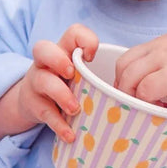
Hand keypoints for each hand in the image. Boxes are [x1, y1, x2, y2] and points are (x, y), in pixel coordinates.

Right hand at [17, 24, 98, 141]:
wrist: (31, 103)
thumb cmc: (65, 85)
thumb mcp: (80, 75)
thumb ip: (99, 75)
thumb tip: (134, 93)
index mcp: (63, 51)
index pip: (72, 33)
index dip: (84, 39)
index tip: (93, 56)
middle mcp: (45, 63)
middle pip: (42, 48)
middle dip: (57, 59)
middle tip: (71, 73)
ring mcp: (36, 82)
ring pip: (42, 80)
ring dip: (61, 94)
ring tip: (75, 108)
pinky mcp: (32, 104)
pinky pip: (44, 112)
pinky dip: (58, 124)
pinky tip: (70, 134)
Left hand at [114, 30, 166, 104]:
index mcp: (164, 42)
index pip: (129, 56)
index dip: (125, 76)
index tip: (131, 93)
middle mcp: (161, 47)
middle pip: (123, 65)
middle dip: (122, 87)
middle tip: (132, 104)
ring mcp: (166, 60)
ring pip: (129, 77)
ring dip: (130, 96)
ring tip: (141, 110)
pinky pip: (145, 90)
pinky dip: (145, 102)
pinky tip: (158, 110)